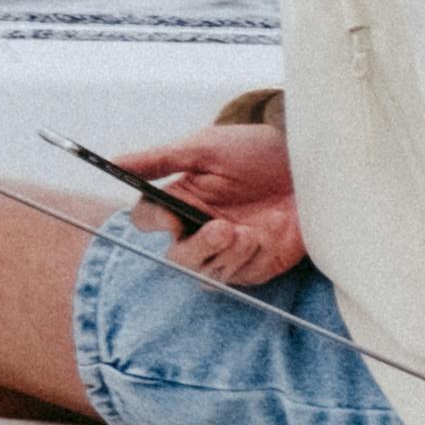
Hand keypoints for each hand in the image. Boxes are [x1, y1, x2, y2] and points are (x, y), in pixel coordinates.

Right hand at [110, 122, 308, 289]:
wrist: (311, 164)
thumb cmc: (256, 150)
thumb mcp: (206, 148)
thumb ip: (159, 159)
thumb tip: (114, 162)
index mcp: (180, 200)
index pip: (148, 220)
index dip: (154, 223)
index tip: (172, 218)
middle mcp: (198, 229)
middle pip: (178, 257)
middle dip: (199, 248)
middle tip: (223, 229)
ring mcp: (227, 250)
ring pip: (207, 273)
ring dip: (228, 255)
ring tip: (252, 231)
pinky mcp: (255, 265)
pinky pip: (242, 277)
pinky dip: (252, 260)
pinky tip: (269, 236)